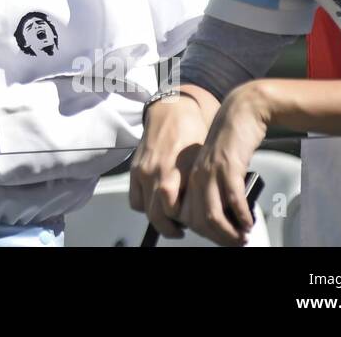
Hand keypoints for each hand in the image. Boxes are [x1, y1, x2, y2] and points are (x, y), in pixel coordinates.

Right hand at [128, 94, 207, 237]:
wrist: (172, 111)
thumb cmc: (192, 134)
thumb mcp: (202, 160)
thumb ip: (199, 186)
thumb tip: (206, 210)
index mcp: (179, 170)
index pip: (176, 210)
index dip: (185, 223)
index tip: (195, 226)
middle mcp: (159, 172)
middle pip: (159, 215)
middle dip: (171, 228)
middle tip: (181, 230)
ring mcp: (144, 171)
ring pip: (147, 210)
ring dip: (158, 218)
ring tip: (170, 218)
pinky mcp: (134, 170)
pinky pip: (135, 200)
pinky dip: (145, 206)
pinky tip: (156, 203)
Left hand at [179, 84, 267, 245]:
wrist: (240, 113)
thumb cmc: (229, 141)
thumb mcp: (214, 166)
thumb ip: (211, 189)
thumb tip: (220, 219)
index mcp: (188, 177)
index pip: (185, 216)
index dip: (203, 233)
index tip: (219, 237)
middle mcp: (195, 176)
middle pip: (197, 221)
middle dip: (217, 238)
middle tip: (235, 242)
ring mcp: (210, 172)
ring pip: (212, 216)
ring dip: (228, 233)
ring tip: (242, 237)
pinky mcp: (228, 167)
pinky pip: (232, 200)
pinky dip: (241, 216)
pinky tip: (249, 222)